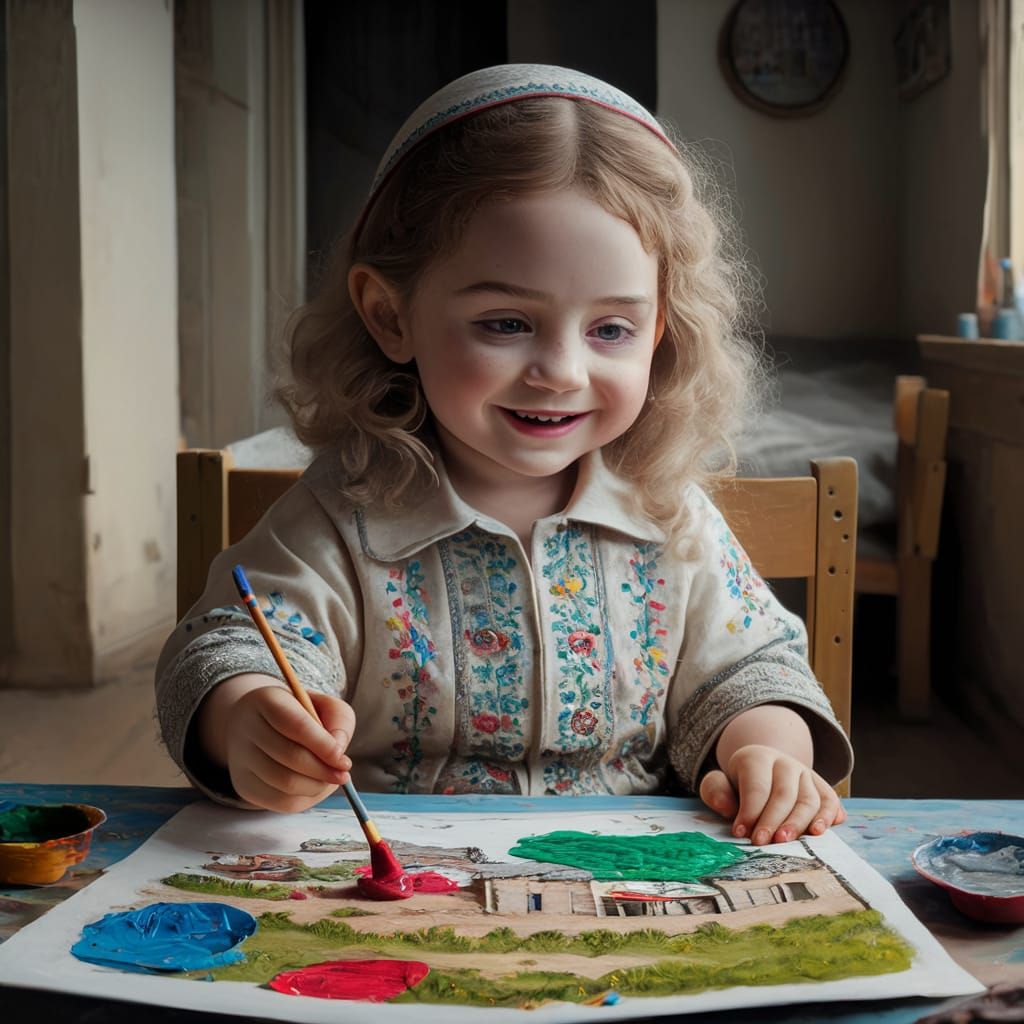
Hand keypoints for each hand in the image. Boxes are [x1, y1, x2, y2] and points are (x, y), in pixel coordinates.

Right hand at [210, 679, 355, 812]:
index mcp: (268, 700)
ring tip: (330, 780)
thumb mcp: (323, 704)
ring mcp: (241, 759)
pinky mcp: (243, 784)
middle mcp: (248, 728)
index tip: (344, 761)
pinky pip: (278, 802)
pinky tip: (315, 787)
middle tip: (343, 775)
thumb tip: (339, 752)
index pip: (297, 726)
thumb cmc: (299, 713)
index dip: (324, 747)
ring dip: (317, 787)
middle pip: (290, 757)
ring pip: (285, 784)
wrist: (257, 724)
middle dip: (324, 771)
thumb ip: (339, 720)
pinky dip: (305, 799)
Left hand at [699, 743, 845, 845]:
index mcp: (757, 758)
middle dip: (772, 820)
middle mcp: (785, 763)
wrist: (764, 770)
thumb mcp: (719, 781)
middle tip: (761, 842)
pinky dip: (828, 816)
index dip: (749, 811)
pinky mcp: (822, 787)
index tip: (740, 833)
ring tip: (786, 841)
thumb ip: (715, 790)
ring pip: (809, 799)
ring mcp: (807, 774)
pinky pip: (830, 801)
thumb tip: (727, 808)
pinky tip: (819, 832)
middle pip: (784, 793)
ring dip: (799, 823)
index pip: (757, 786)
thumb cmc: (739, 783)